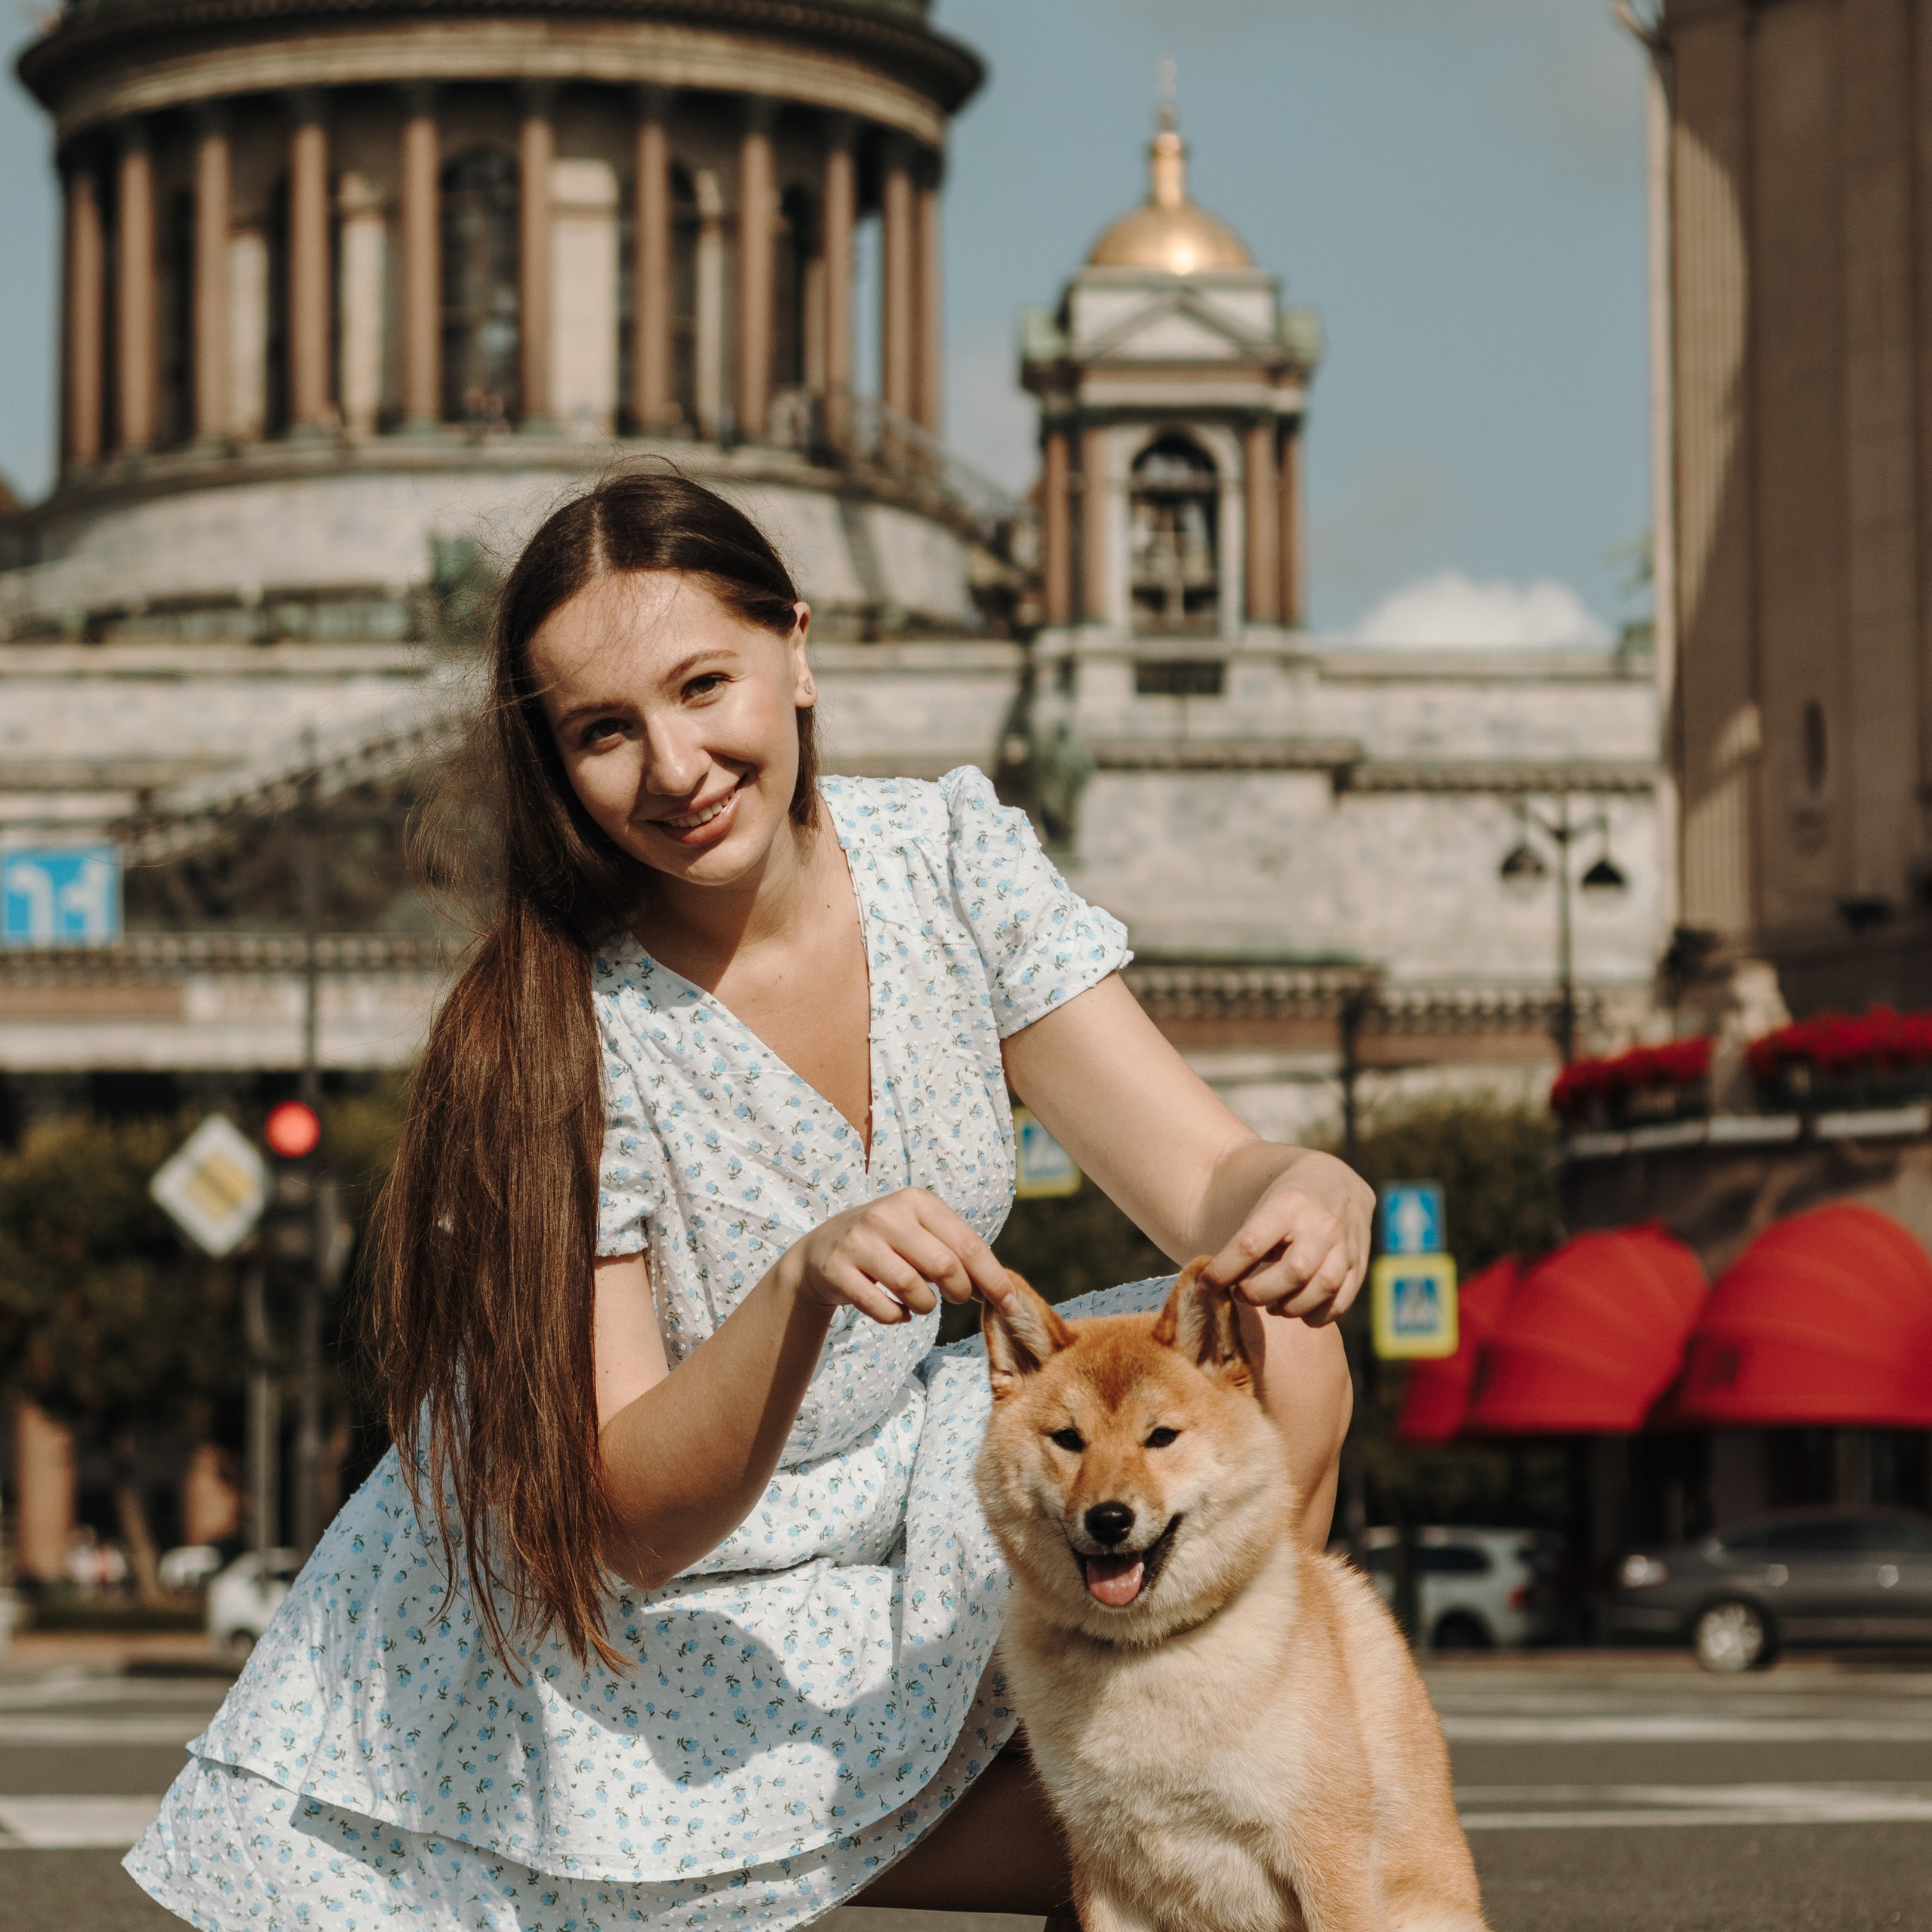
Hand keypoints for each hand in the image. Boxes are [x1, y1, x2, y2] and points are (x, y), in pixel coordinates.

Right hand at [782, 1186, 1015, 1326]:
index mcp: (916, 1201)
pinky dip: (898, 1318)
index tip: (1011, 1306)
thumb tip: (1002, 1291)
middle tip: (955, 1299)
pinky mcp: (837, 1270)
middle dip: (959, 1292)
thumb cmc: (887, 1244)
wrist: (820, 1251)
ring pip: (913, 1289)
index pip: (967, 1245)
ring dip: (926, 1307)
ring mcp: (858, 1242)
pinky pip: (883, 1309)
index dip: (993, 1280)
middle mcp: (886, 1215)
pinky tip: (897, 1311)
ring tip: (921, 1303)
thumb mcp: (920, 1235)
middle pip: (944, 1266)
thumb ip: (958, 1254)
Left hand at [1202, 1153, 1374, 1325]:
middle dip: (1260, 1293)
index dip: (1223, 1272)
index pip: (1250, 1244)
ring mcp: (1346, 1243)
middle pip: (1294, 1272)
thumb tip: (1211, 1287)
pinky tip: (1299, 1311)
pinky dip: (1317, 1314)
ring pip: (1322, 1287)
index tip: (1204, 1286)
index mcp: (1288, 1203)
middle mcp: (1321, 1222)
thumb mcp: (1262, 1208)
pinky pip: (1342, 1299)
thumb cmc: (1285, 1200)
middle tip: (1242, 1294)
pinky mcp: (1360, 1262)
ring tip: (1272, 1305)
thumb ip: (1243, 1245)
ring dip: (1290, 1307)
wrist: (1334, 1181)